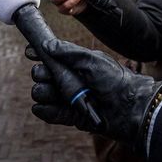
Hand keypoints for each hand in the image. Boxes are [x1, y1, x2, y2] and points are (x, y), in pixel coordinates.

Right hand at [27, 38, 161, 150]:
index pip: (53, 57)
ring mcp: (71, 98)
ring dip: (42, 92)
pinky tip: (40, 106)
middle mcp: (72, 80)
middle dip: (41, 74)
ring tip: (46, 92)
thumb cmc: (115, 80)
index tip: (30, 52)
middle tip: (45, 75)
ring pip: (45, 94)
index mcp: (77, 64)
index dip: (40, 54)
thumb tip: (47, 45)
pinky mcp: (73, 116)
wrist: (131, 108)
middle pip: (45, 75)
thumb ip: (69, 52)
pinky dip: (44, 111)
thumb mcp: (92, 60)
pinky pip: (53, 114)